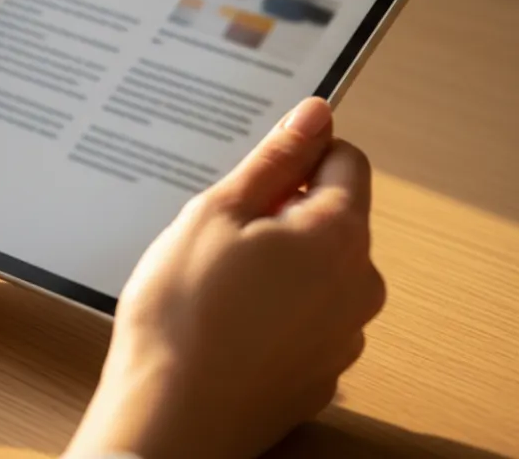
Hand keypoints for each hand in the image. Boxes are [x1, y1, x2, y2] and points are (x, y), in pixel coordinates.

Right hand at [65, 98, 385, 458]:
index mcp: (339, 234)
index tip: (254, 171)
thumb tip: (314, 113)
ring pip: (316, 270)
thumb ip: (275, 158)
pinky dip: (273, 309)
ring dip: (276, 262)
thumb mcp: (218, 211)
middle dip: (281, 211)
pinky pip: (305, 318)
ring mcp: (343, 335)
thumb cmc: (185, 311)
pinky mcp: (320, 372)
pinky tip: (225, 320)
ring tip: (214, 281)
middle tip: (217, 230)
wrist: (170, 414)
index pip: (346, 159)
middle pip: (332, 217)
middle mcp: (358, 284)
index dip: (297, 154)